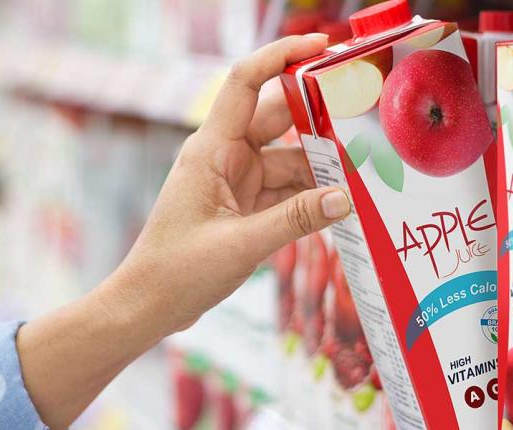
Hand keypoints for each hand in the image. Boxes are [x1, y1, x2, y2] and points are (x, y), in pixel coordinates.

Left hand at [116, 33, 349, 332]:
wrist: (147, 305)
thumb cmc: (177, 272)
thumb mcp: (241, 245)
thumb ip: (296, 220)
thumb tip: (346, 198)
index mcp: (211, 150)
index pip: (246, 83)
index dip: (280, 56)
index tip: (319, 46)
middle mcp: (224, 156)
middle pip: (278, 119)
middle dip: (319, 117)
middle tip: (365, 116)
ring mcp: (235, 180)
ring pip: (288, 159)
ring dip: (320, 167)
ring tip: (363, 176)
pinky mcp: (243, 205)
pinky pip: (285, 189)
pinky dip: (310, 195)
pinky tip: (339, 205)